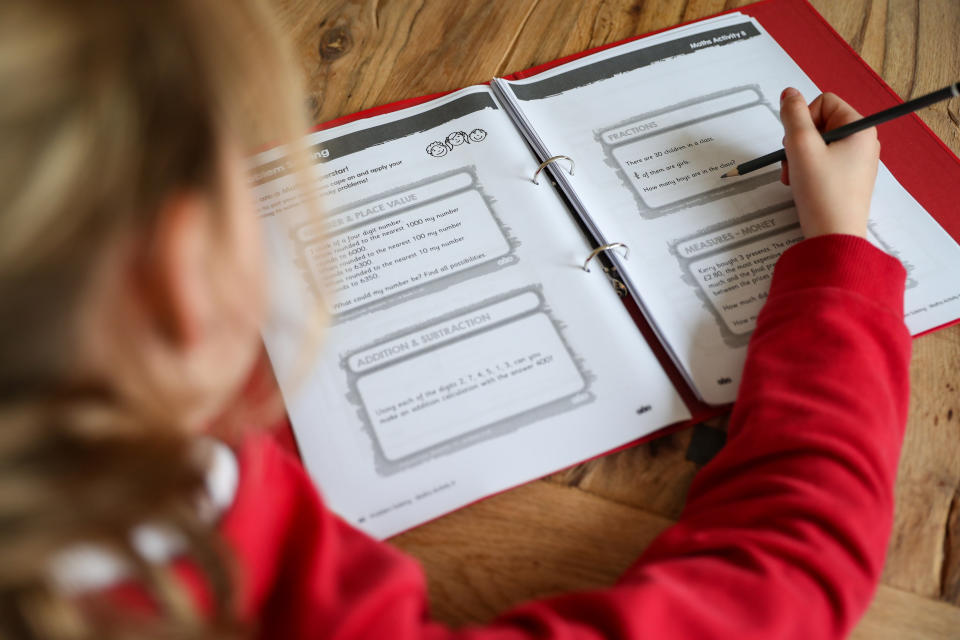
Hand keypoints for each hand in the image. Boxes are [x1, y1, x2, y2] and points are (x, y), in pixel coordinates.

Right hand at [778, 88, 879, 238]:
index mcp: (860, 128)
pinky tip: (802, 186)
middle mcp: (862, 142)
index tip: (798, 142)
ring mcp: (855, 161)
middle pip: (819, 123)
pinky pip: (821, 163)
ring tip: (796, 177)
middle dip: (798, 142)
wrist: (834, 237)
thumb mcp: (801, 147)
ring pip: (817, 144)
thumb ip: (793, 115)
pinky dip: (806, 171)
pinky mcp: (846, 179)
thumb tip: (789, 93)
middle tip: (794, 162)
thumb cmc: (822, 193)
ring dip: (798, 158)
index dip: (803, 119)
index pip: (823, 102)